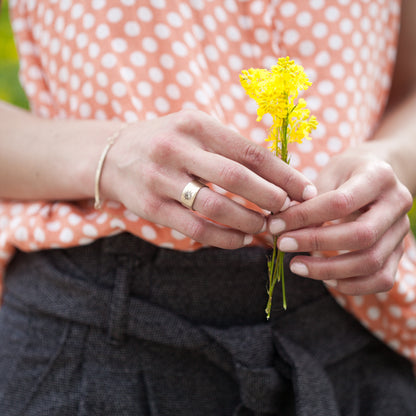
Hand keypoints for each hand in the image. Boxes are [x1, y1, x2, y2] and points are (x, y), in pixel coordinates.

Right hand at [101, 110, 315, 248]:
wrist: (113, 155)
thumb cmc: (167, 142)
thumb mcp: (196, 130)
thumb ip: (230, 149)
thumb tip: (278, 176)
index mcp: (196, 124)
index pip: (250, 151)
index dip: (283, 173)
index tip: (306, 190)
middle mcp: (177, 148)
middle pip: (236, 177)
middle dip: (271, 197)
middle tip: (289, 210)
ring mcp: (161, 179)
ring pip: (216, 207)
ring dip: (248, 221)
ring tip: (266, 227)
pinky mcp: (151, 207)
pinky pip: (195, 229)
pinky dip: (224, 238)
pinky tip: (241, 239)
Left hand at [267, 150, 412, 294]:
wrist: (378, 176)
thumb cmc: (346, 173)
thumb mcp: (328, 173)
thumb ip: (309, 199)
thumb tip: (284, 227)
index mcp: (379, 177)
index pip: (340, 202)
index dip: (305, 217)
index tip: (276, 225)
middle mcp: (397, 204)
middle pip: (361, 236)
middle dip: (316, 243)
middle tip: (283, 245)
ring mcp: (402, 231)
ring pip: (371, 262)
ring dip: (328, 270)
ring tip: (296, 265)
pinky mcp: (399, 252)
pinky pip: (381, 279)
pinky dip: (351, 285)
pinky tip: (325, 278)